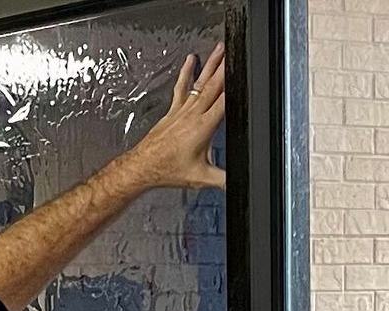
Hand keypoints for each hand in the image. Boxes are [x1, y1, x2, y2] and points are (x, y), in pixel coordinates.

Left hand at [123, 45, 227, 190]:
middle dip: (226, 67)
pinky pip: (182, 88)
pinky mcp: (173, 111)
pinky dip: (187, 72)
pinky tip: (190, 60)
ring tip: (221, 48)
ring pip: (201, 82)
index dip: (236, 87)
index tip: (246, 73)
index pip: (225, 101)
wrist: (142, 167)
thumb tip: (239, 183)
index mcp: (203, 127)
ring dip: (211, 64)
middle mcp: (193, 115)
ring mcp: (182, 111)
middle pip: (214, 86)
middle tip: (237, 50)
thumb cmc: (167, 170)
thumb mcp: (201, 179)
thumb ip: (223, 180)